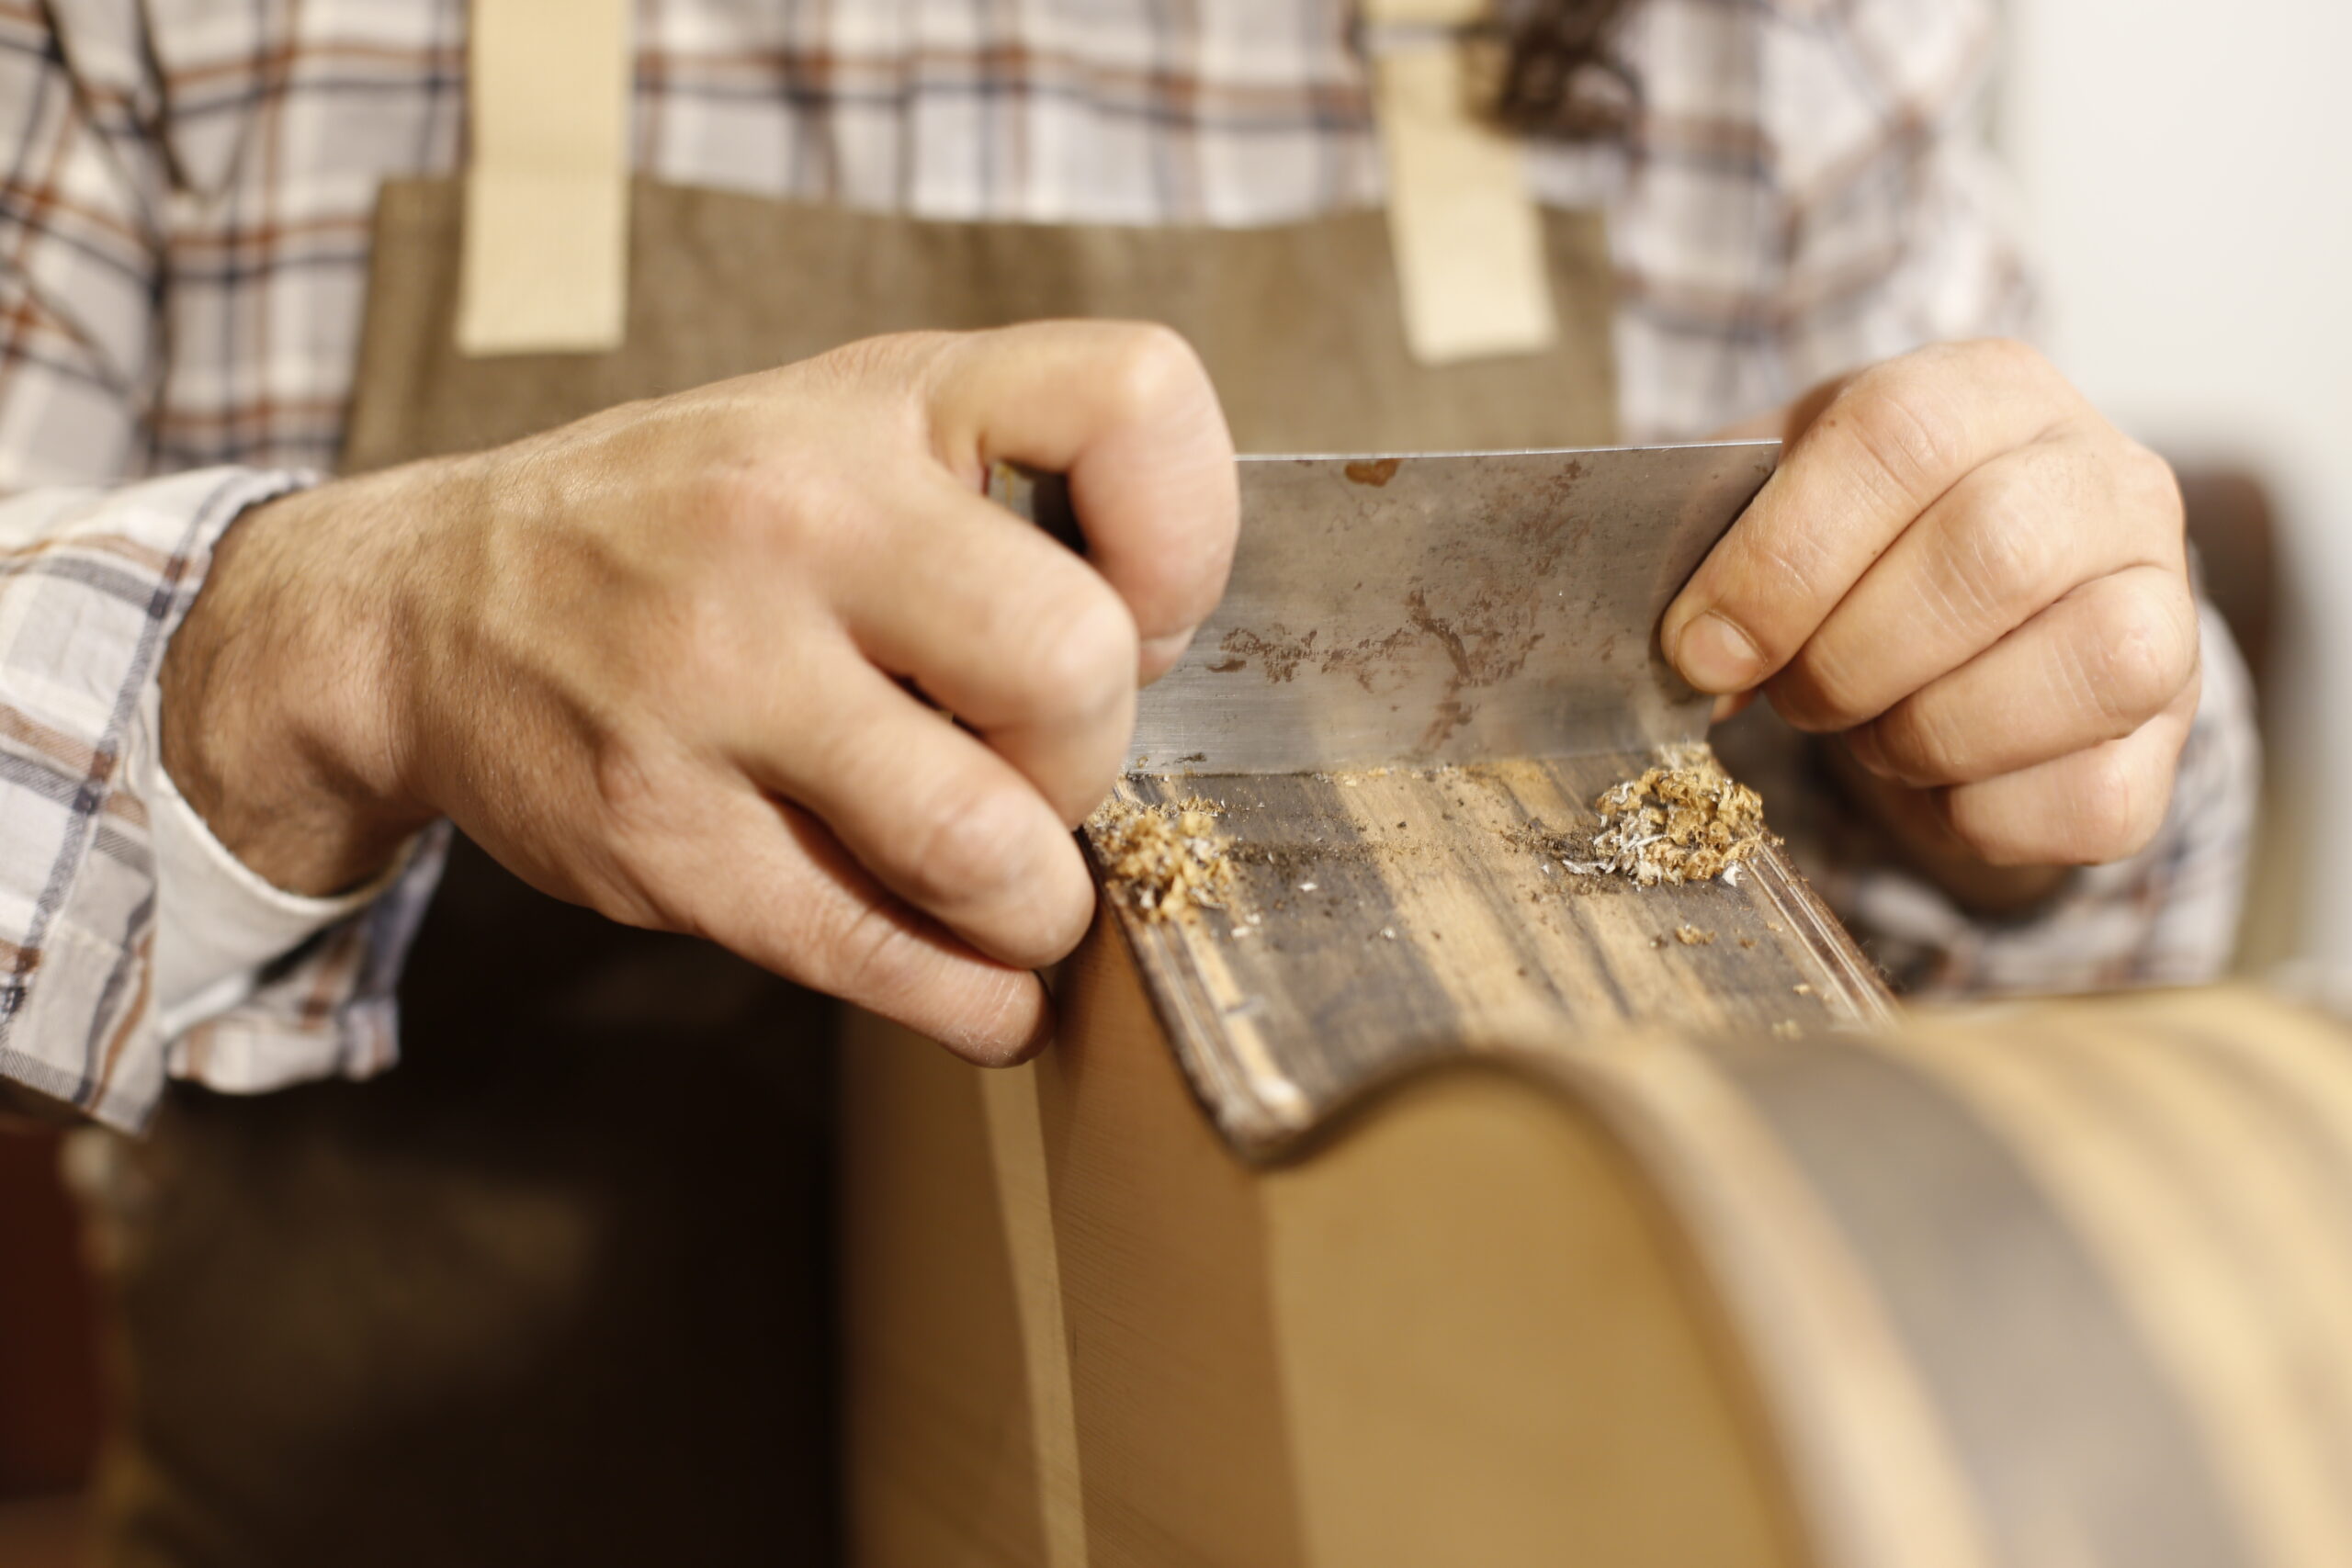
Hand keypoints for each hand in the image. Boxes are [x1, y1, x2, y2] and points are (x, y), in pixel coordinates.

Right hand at [160, 322, 1238, 1061]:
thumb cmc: (696, 522)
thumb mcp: (852, 426)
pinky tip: (977, 983)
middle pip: (1075, 670)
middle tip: (1041, 773)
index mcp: (881, 400)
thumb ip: (1020, 492)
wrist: (428, 607)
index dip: (1189, 542)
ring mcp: (715, 683)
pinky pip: (889, 962)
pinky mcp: (665, 841)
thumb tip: (1176, 666)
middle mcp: (795, 519)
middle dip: (1092, 763)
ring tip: (1007, 890)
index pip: (1135, 406)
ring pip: (989, 851)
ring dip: (1037, 907)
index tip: (1141, 619)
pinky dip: (972, 1001)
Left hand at [1661, 339, 2197, 895]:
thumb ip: (1715, 544)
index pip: (1899, 435)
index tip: (1702, 647)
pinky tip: (1938, 778)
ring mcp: (2167, 606)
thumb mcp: (1779, 495)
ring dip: (1925, 736)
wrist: (1985, 615)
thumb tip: (1697, 654)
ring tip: (1870, 727)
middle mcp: (2110, 481)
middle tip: (1791, 693)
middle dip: (1850, 656)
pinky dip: (1979, 814)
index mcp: (1994, 392)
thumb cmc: (1863, 546)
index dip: (1782, 557)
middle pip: (1994, 552)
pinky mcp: (2175, 734)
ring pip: (2083, 669)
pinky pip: (2093, 798)